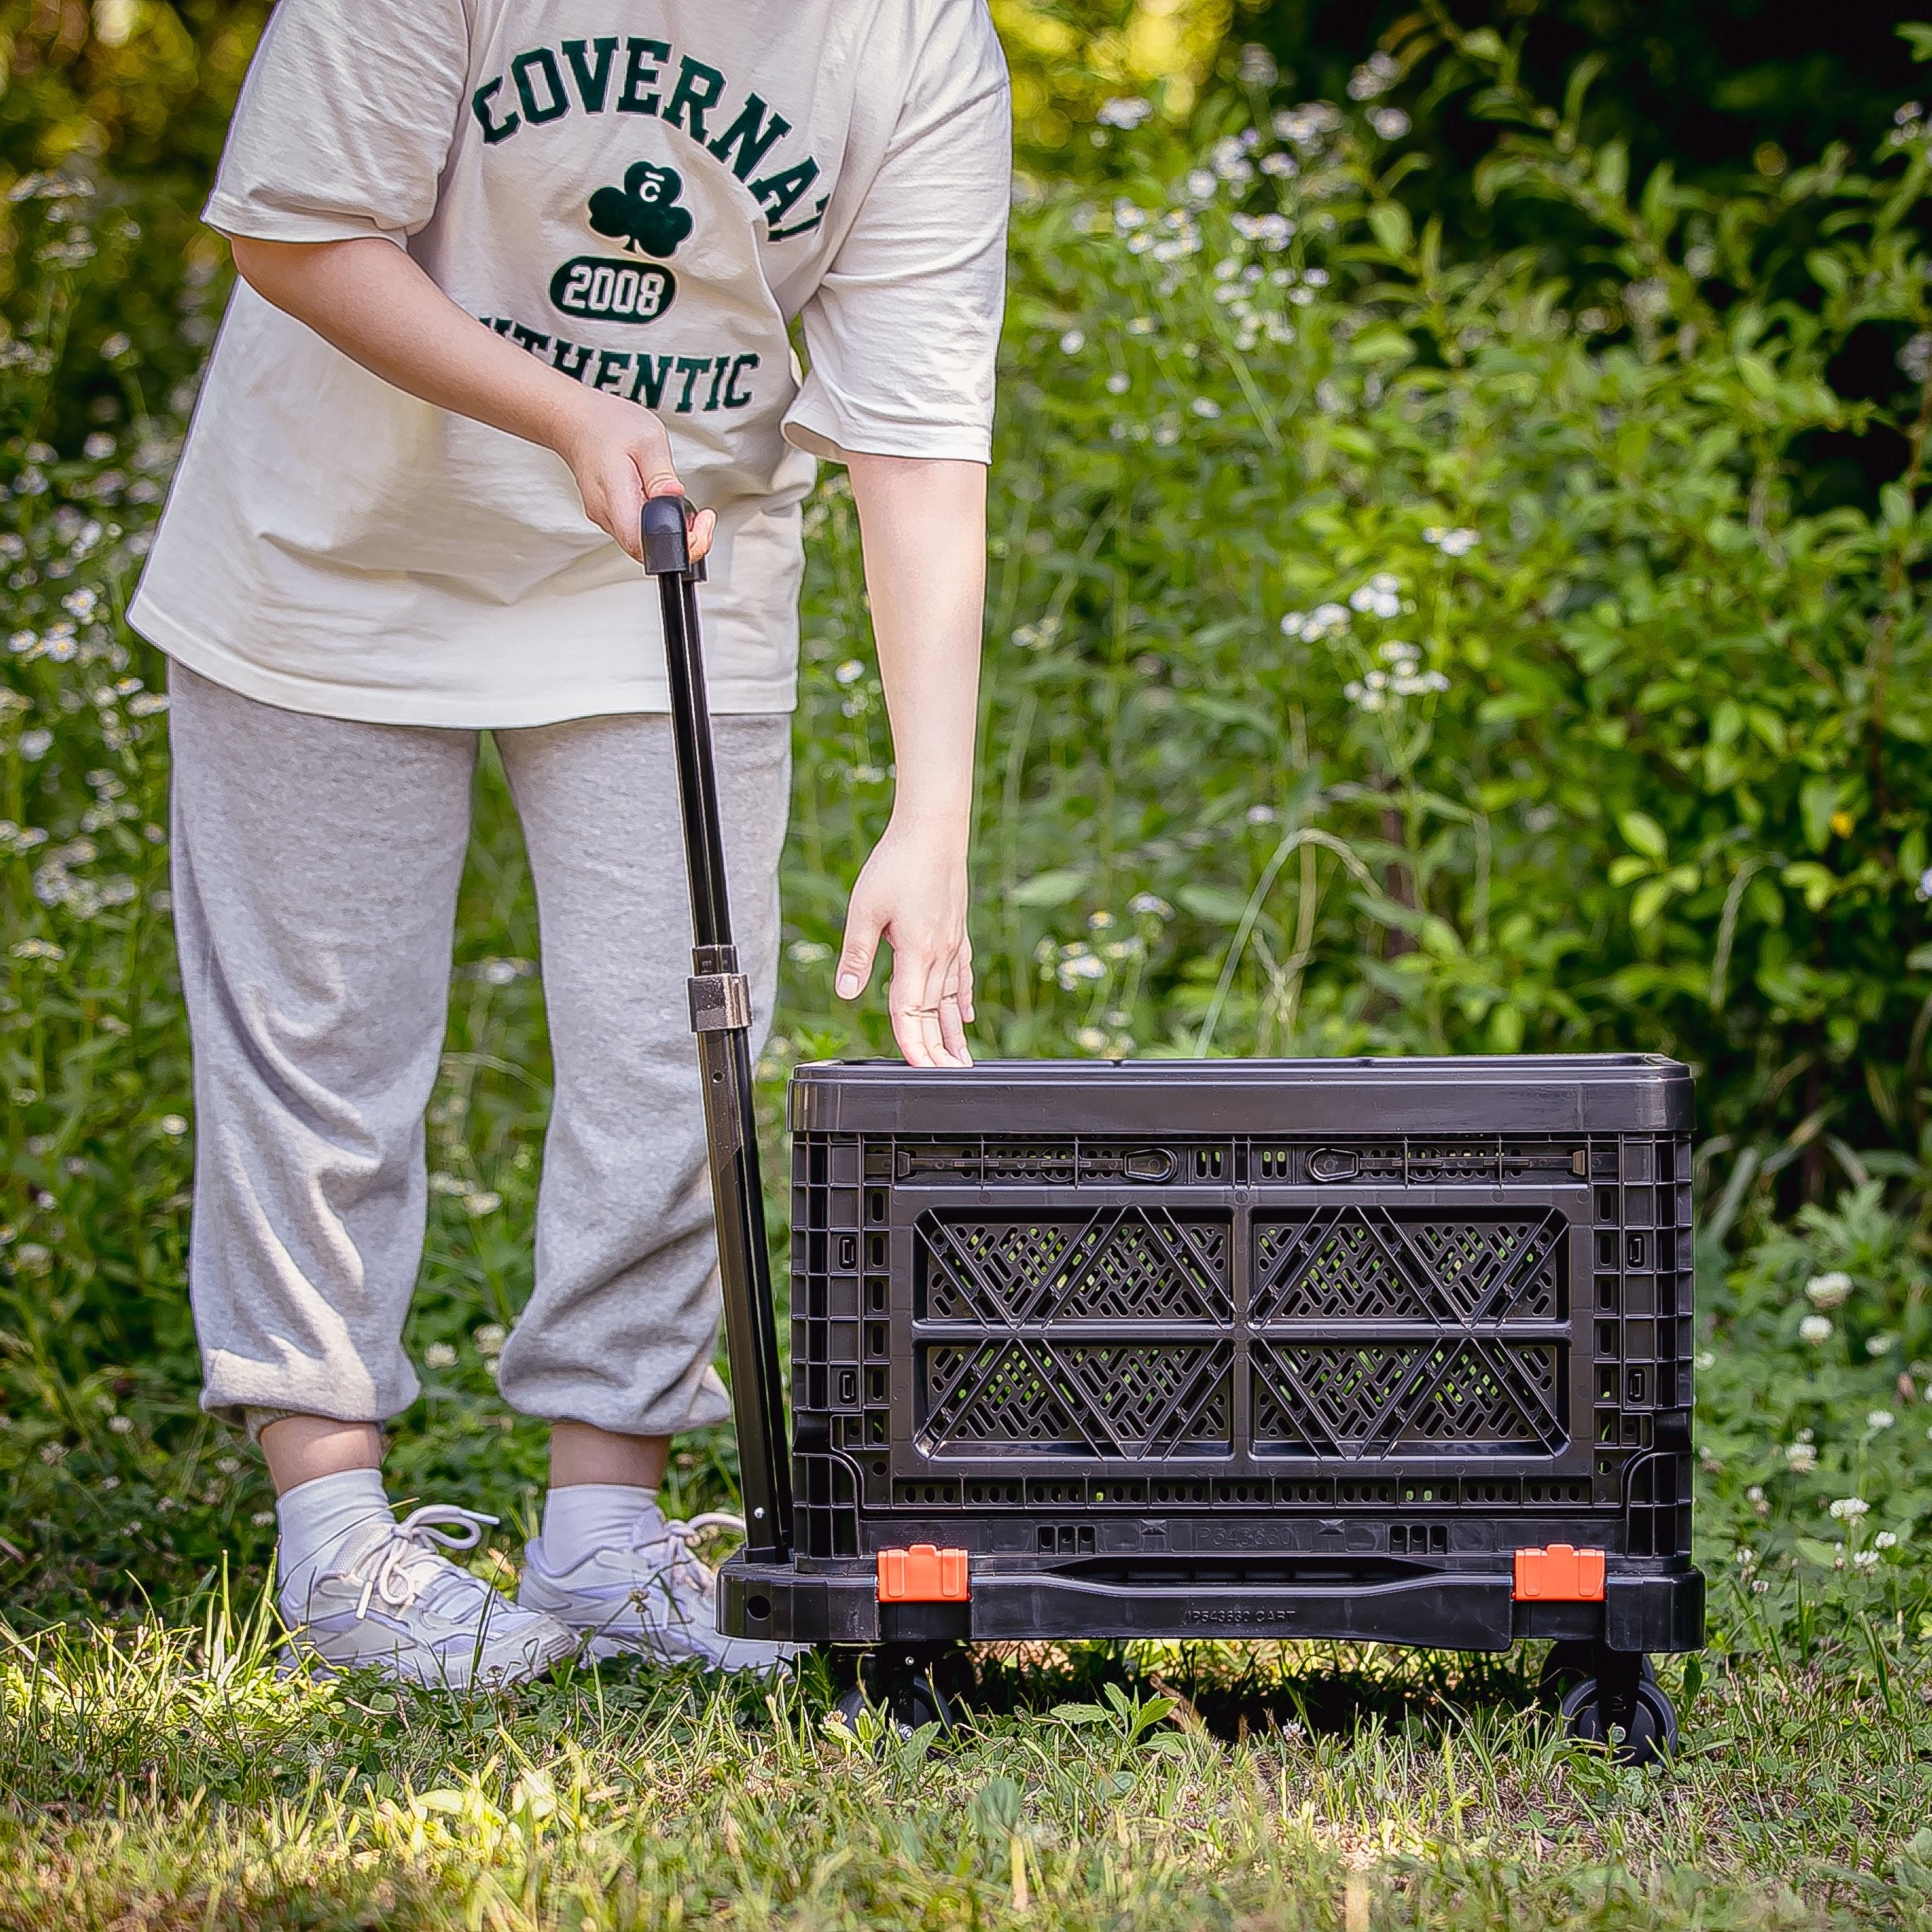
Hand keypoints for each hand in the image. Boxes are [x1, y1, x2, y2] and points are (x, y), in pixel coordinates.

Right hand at [549, 387, 714, 563]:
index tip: (699, 526)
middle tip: (701, 519)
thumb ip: (662, 475)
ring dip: (669, 532)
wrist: (574, 420)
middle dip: (682, 541)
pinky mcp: (608, 514)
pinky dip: (655, 523)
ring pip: (642, 541)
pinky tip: (661, 503)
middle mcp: (606, 514)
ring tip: (681, 506)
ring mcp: (605, 517)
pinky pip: (636, 529)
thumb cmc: (606, 425)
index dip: (678, 546)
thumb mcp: (648, 440)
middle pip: (646, 549)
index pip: (643, 544)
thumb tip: (675, 498)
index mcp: (614, 496)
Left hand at [836, 819, 974, 1067]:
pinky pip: (961, 976)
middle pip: (934, 1013)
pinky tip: (965, 1016)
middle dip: (938, 1051)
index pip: (910, 1010)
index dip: (912, 1044)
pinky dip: (962, 999)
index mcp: (916, 950)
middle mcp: (940, 953)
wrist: (933, 829)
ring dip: (954, 1034)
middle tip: (945, 1080)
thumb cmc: (897, 863)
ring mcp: (952, 943)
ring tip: (961, 1063)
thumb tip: (847, 992)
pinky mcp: (956, 932)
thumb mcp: (865, 907)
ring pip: (951, 1000)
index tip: (918, 1070)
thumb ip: (856, 953)